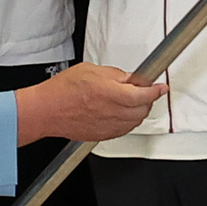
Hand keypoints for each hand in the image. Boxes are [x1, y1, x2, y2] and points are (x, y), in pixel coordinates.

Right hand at [16, 61, 165, 144]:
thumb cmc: (61, 90)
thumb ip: (114, 75)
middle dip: (147, 100)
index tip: (161, 87)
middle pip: (142, 109)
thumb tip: (130, 79)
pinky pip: (125, 130)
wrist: (45, 111)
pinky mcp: (103, 135)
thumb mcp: (90, 70)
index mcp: (109, 92)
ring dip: (138, 111)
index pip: (143, 95)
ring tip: (131, 102)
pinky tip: (122, 114)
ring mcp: (108, 126)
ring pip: (136, 121)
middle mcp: (111, 111)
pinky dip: (129, 121)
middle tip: (142, 91)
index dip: (156, 91)